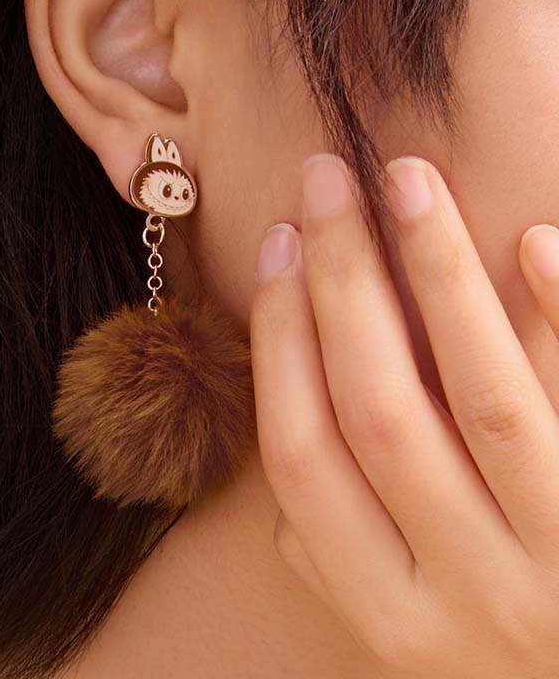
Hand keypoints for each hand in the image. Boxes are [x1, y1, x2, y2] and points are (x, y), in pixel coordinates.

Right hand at [250, 153, 558, 678]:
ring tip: (407, 182)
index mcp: (389, 613)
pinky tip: (532, 242)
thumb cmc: (500, 661)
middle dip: (342, 280)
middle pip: (377, 408)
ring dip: (437, 276)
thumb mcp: (401, 632)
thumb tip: (286, 477)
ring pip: (484, 395)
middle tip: (326, 181)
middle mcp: (470, 592)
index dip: (281, 338)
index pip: (303, 452)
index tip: (279, 248)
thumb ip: (336, 558)